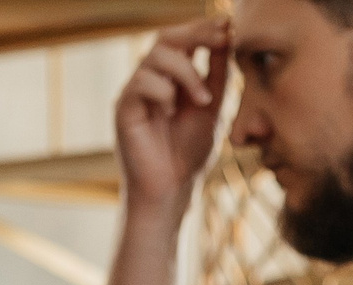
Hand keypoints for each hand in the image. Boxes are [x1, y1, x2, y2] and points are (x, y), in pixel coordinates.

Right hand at [113, 18, 232, 217]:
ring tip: (203, 101)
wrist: (172, 190)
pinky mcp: (124, 108)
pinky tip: (171, 114)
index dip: (204, 29)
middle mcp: (151, 79)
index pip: (184, 40)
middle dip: (196, 35)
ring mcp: (135, 91)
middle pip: (166, 38)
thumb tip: (228, 39)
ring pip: (155, 56)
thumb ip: (217, 76)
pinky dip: (163, 93)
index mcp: (172, 77)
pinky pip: (141, 83)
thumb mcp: (212, 109)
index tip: (229, 26)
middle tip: (221, 39)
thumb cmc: (189, 153)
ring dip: (186, 73)